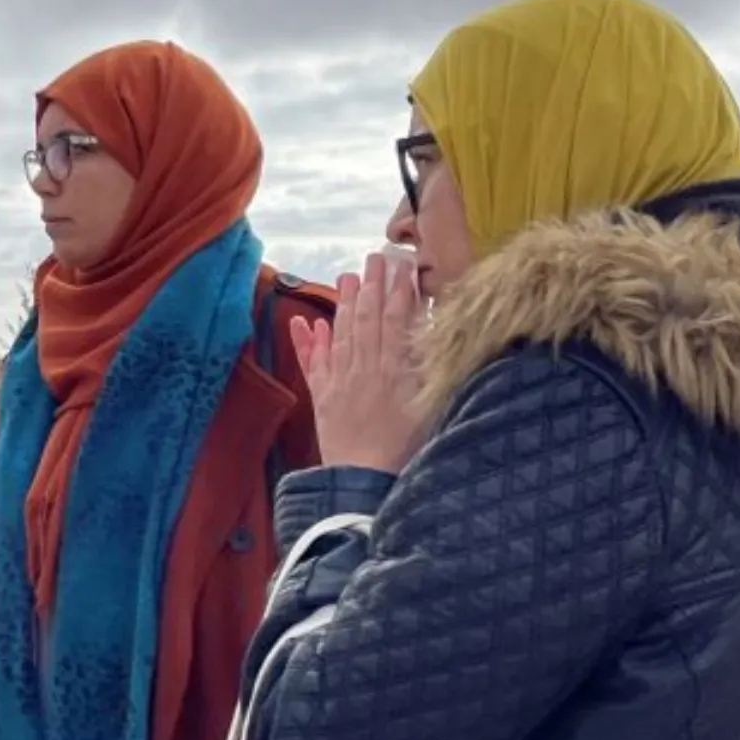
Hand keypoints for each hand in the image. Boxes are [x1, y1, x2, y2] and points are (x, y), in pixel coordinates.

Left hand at [295, 251, 427, 474]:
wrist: (364, 481)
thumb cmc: (405, 450)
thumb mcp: (430, 406)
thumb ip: (430, 368)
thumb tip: (433, 335)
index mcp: (394, 368)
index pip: (397, 319)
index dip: (400, 290)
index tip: (402, 266)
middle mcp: (364, 368)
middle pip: (368, 318)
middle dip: (372, 286)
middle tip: (375, 259)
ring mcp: (340, 381)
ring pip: (342, 333)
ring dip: (343, 303)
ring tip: (346, 277)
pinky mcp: (323, 399)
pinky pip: (313, 364)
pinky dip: (308, 342)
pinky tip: (306, 322)